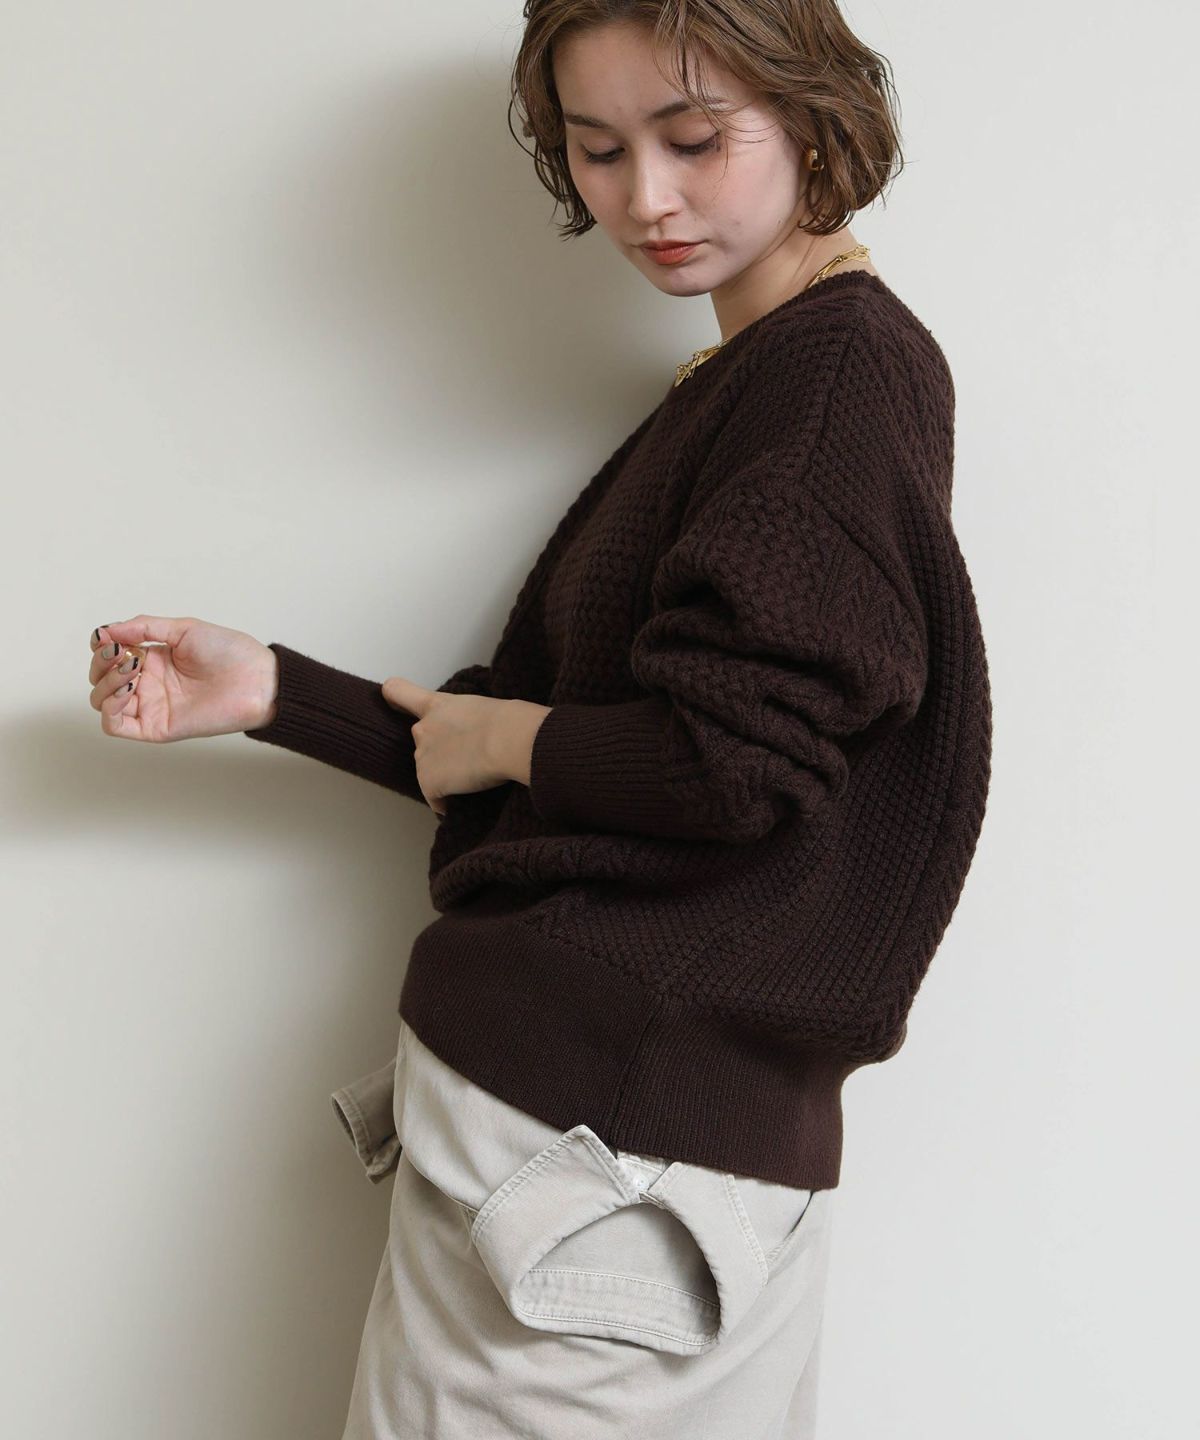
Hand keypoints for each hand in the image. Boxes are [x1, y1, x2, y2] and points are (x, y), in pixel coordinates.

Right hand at [87, 615, 278, 741]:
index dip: (102, 645)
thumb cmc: (230, 652)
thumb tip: (106, 630)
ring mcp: (150, 706)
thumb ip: (144, 627)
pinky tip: (128, 688)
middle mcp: (148, 683)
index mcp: (153, 658)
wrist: (257, 679)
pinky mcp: (156, 727)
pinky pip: (116, 725)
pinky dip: (110, 707)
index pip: (109, 655)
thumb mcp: (184, 629)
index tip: (107, 636)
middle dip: (102, 662)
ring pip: (102, 700)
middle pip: (100, 678)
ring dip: (106, 681)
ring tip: (131, 667)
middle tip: (121, 652)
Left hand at [381, 675, 547, 816]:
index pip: (398, 692)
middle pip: (422, 742)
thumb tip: (482, 736)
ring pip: (429, 772)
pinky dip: (446, 803)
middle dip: (439, 752)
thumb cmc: (509, 721)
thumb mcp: (483, 708)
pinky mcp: (429, 782)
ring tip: (473, 778)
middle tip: (468, 757)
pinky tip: (464, 800)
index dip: (394, 698)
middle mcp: (423, 729)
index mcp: (438, 705)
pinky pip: (435, 799)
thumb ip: (468, 719)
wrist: (509, 740)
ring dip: (444, 777)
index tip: (392, 702)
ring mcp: (423, 757)